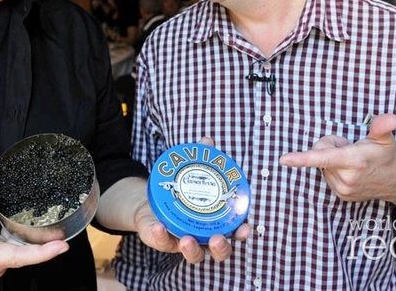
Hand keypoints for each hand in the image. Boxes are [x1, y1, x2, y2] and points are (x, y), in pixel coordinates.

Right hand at [0, 183, 68, 279]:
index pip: (15, 257)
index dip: (40, 253)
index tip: (60, 247)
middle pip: (23, 259)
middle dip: (45, 249)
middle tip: (66, 235)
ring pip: (20, 257)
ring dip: (38, 247)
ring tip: (57, 233)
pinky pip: (16, 254)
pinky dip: (28, 246)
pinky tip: (40, 234)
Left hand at [134, 136, 250, 263]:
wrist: (150, 203)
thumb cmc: (180, 192)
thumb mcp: (190, 175)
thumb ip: (202, 160)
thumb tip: (207, 141)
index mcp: (215, 223)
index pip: (234, 232)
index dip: (241, 233)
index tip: (245, 228)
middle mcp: (204, 237)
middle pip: (219, 251)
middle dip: (221, 248)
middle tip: (218, 239)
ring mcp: (184, 242)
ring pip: (194, 254)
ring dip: (192, 249)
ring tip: (187, 239)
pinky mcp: (164, 241)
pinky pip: (163, 242)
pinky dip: (162, 236)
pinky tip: (159, 228)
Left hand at [279, 114, 395, 201]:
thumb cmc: (386, 156)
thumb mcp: (385, 139)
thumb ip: (382, 126)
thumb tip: (390, 117)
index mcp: (353, 161)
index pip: (322, 158)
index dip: (301, 158)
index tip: (283, 159)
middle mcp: (346, 178)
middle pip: (319, 153)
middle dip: (331, 146)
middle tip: (350, 148)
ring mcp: (343, 190)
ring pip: (322, 166)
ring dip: (333, 160)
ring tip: (353, 161)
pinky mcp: (341, 196)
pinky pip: (326, 176)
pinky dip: (334, 171)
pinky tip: (350, 171)